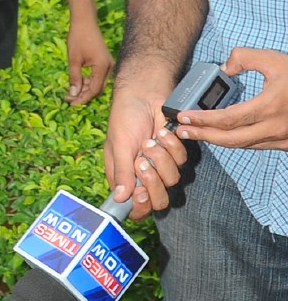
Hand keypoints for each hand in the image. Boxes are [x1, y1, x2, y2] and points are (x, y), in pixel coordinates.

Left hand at [66, 15, 112, 104]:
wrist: (85, 22)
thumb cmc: (78, 38)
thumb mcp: (73, 59)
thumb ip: (74, 78)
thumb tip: (73, 94)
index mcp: (102, 67)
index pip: (94, 90)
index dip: (82, 98)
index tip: (71, 103)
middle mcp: (108, 67)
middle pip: (97, 89)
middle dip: (83, 95)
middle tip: (68, 98)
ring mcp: (107, 65)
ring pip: (97, 83)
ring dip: (84, 89)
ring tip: (69, 91)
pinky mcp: (104, 62)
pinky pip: (97, 77)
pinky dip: (87, 81)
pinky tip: (76, 82)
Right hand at [104, 83, 187, 219]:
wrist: (145, 93)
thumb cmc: (125, 116)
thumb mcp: (119, 144)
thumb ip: (122, 171)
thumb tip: (120, 197)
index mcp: (124, 177)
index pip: (134, 207)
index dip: (140, 206)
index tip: (140, 193)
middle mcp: (143, 175)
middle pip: (158, 200)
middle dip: (153, 182)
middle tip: (142, 162)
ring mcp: (161, 165)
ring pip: (172, 180)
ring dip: (161, 158)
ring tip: (150, 140)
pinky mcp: (176, 153)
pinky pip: (182, 161)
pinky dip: (172, 146)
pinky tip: (162, 131)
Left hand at [175, 47, 287, 149]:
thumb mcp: (274, 59)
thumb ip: (244, 57)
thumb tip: (225, 68)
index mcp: (269, 106)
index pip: (227, 119)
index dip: (202, 120)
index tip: (184, 116)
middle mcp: (275, 127)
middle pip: (230, 139)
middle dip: (203, 136)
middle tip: (181, 131)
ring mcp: (282, 139)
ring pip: (243, 146)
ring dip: (218, 141)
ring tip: (198, 133)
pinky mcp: (286, 143)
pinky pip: (256, 145)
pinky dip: (237, 141)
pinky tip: (224, 135)